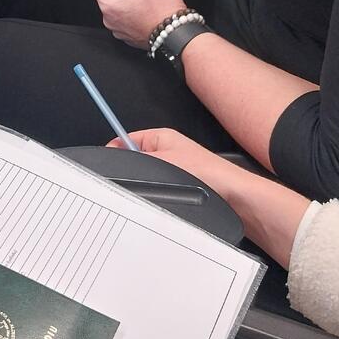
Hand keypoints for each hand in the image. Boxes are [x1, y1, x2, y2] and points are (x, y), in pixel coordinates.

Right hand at [108, 127, 239, 194]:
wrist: (235, 198)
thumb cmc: (209, 174)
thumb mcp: (164, 163)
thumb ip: (136, 162)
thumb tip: (113, 159)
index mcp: (161, 136)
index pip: (125, 139)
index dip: (113, 152)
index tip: (103, 166)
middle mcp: (166, 151)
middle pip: (133, 161)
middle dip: (129, 173)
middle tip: (126, 183)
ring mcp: (173, 170)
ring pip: (145, 179)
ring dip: (145, 187)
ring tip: (151, 193)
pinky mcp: (180, 187)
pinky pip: (158, 191)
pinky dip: (155, 197)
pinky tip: (159, 202)